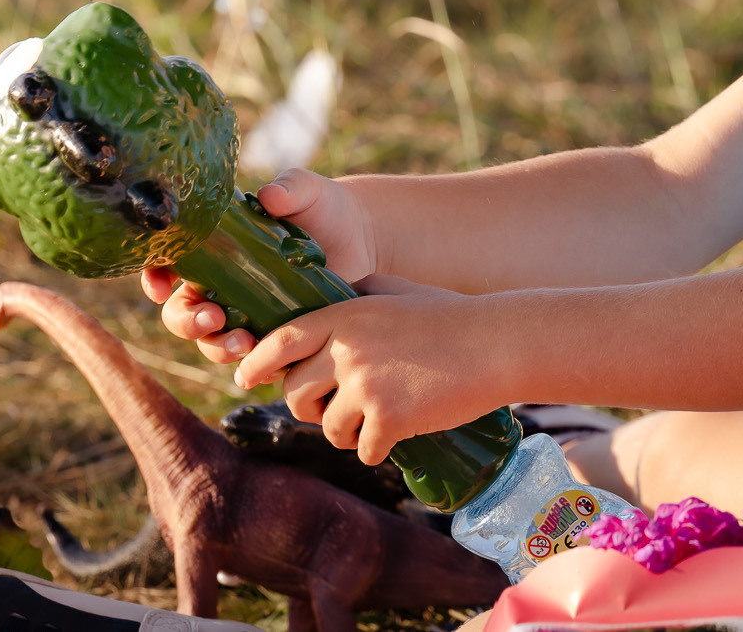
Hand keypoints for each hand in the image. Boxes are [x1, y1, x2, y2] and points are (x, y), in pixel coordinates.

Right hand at [140, 168, 378, 363]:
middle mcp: (219, 285)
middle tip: (214, 317)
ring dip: (219, 347)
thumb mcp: (306, 191)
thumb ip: (289, 188)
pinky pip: (255, 360)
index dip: (153, 278)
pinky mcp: (273, 334)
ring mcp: (244, 314)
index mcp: (212, 250)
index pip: (167, 266)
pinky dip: (256, 365)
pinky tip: (271, 359)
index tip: (160, 287)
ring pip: (212, 342)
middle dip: (187, 322)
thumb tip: (269, 197)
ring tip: (245, 341)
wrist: (360, 235)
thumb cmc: (321, 206)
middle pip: (181, 315)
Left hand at [231, 275, 496, 464]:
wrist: (497, 344)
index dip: (257, 363)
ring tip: (375, 423)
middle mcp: (347, 349)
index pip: (281, 341)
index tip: (246, 378)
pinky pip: (364, 449)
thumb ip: (360, 298)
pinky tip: (400, 434)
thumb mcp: (399, 294)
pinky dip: (379, 448)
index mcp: (346, 315)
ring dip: (348, 433)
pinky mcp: (389, 418)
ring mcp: (366, 385)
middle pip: (296, 393)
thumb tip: (329, 301)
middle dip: (309, 408)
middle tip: (332, 411)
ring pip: (329, 428)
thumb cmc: (453, 317)